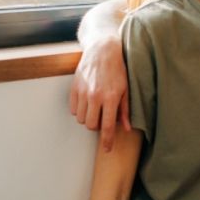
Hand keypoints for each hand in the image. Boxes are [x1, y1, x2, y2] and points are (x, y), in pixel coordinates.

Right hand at [69, 36, 130, 151]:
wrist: (103, 49)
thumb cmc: (118, 69)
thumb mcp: (126, 89)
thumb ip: (125, 110)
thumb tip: (126, 128)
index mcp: (111, 97)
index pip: (107, 126)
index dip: (106, 141)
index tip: (106, 149)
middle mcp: (95, 96)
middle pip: (91, 125)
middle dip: (97, 125)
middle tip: (103, 116)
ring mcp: (83, 92)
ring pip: (81, 119)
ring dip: (88, 118)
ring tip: (96, 107)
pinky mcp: (74, 88)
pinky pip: (73, 109)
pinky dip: (80, 110)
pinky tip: (87, 102)